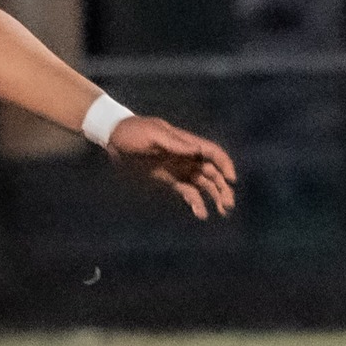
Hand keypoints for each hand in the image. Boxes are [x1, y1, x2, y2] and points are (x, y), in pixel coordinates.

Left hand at [107, 115, 236, 219]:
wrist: (114, 139)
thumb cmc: (134, 131)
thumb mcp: (152, 133)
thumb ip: (174, 143)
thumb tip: (197, 150)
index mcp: (186, 143)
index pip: (213, 153)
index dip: (225, 165)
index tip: (231, 180)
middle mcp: (187, 157)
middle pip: (212, 172)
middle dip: (223, 188)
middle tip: (228, 205)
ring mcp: (179, 169)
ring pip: (204, 184)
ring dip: (215, 196)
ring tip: (222, 211)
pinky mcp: (169, 180)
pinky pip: (188, 192)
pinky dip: (196, 202)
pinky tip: (201, 213)